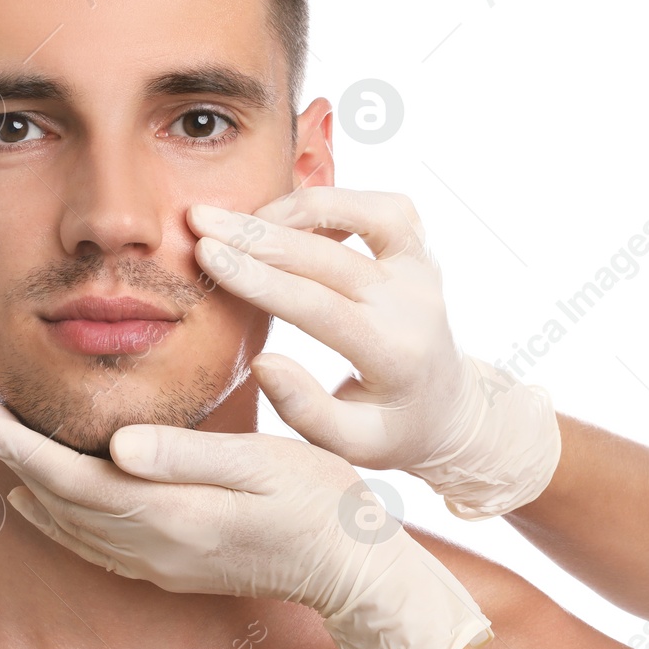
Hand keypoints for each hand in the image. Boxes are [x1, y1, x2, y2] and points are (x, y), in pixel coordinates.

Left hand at [0, 389, 490, 648]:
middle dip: (8, 453)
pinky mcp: (172, 570)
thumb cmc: (320, 501)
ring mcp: (161, 564)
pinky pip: (95, 547)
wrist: (355, 571)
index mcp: (174, 513)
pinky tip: (41, 504)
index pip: (71, 477)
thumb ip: (187, 455)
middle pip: (59, 500)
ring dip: (27, 482)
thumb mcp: (264, 463)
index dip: (16, 443)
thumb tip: (115, 445)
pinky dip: (58, 521)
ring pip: (71, 526)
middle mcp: (155, 546)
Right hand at [187, 186, 560, 519]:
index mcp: (393, 355)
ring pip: (363, 212)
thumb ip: (305, 410)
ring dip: (295, 207)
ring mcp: (422, 270)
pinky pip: (381, 205)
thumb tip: (263, 362)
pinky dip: (334, 201)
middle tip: (199, 220)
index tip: (206, 254)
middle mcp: (414, 303)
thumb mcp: (351, 447)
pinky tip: (289, 216)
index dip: (257, 277)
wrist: (449, 409)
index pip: (317, 305)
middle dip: (255, 233)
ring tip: (241, 217)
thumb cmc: (391, 432)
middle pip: (327, 254)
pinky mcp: (421, 249)